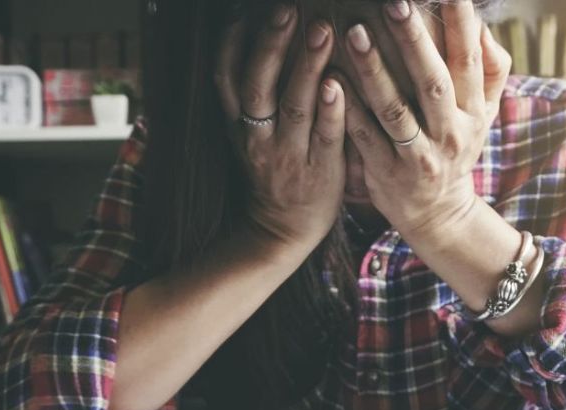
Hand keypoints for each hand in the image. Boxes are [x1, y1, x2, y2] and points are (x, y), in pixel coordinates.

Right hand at [214, 6, 346, 249]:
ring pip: (293, 107)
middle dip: (272, 45)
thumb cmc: (273, 171)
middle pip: (257, 85)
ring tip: (323, 29)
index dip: (232, 44)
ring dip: (307, 66)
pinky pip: (325, 137)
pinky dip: (331, 110)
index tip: (245, 12)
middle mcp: (259, 137)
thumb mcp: (249, 134)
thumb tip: (261, 39)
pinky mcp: (321, 171)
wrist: (281, 232)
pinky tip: (340, 83)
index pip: (225, 78)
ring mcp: (290, 155)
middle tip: (289, 9)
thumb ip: (253, 92)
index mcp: (239, 125)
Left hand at [339, 0, 510, 234]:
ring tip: (354, 33)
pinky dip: (349, 109)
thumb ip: (491, 70)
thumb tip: (483, 24)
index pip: (471, 61)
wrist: (439, 214)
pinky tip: (330, 79)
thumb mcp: (483, 113)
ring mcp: (418, 156)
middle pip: (433, 82)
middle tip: (394, 2)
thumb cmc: (457, 148)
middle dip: (413, 41)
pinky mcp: (386, 173)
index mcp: (474, 111)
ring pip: (395, 110)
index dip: (462, 25)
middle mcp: (450, 133)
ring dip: (373, 71)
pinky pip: (365, 137)